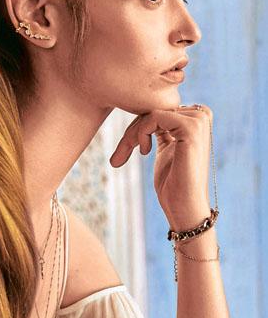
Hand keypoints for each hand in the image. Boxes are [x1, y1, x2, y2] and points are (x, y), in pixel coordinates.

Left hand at [109, 105, 213, 230]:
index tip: (126, 149)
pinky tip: (145, 152)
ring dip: (133, 134)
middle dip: (132, 131)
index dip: (138, 126)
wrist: (184, 207)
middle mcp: (200, 116)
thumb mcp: (166, 149)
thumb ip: (161, 129)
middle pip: (153, 109)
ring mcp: (198, 120)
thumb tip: (142, 112)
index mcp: (196, 119)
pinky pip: (154, 117)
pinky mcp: (191, 128)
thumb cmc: (173, 183)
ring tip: (127, 154)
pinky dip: (140, 133)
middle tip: (118, 157)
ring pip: (151, 113)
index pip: (158, 110)